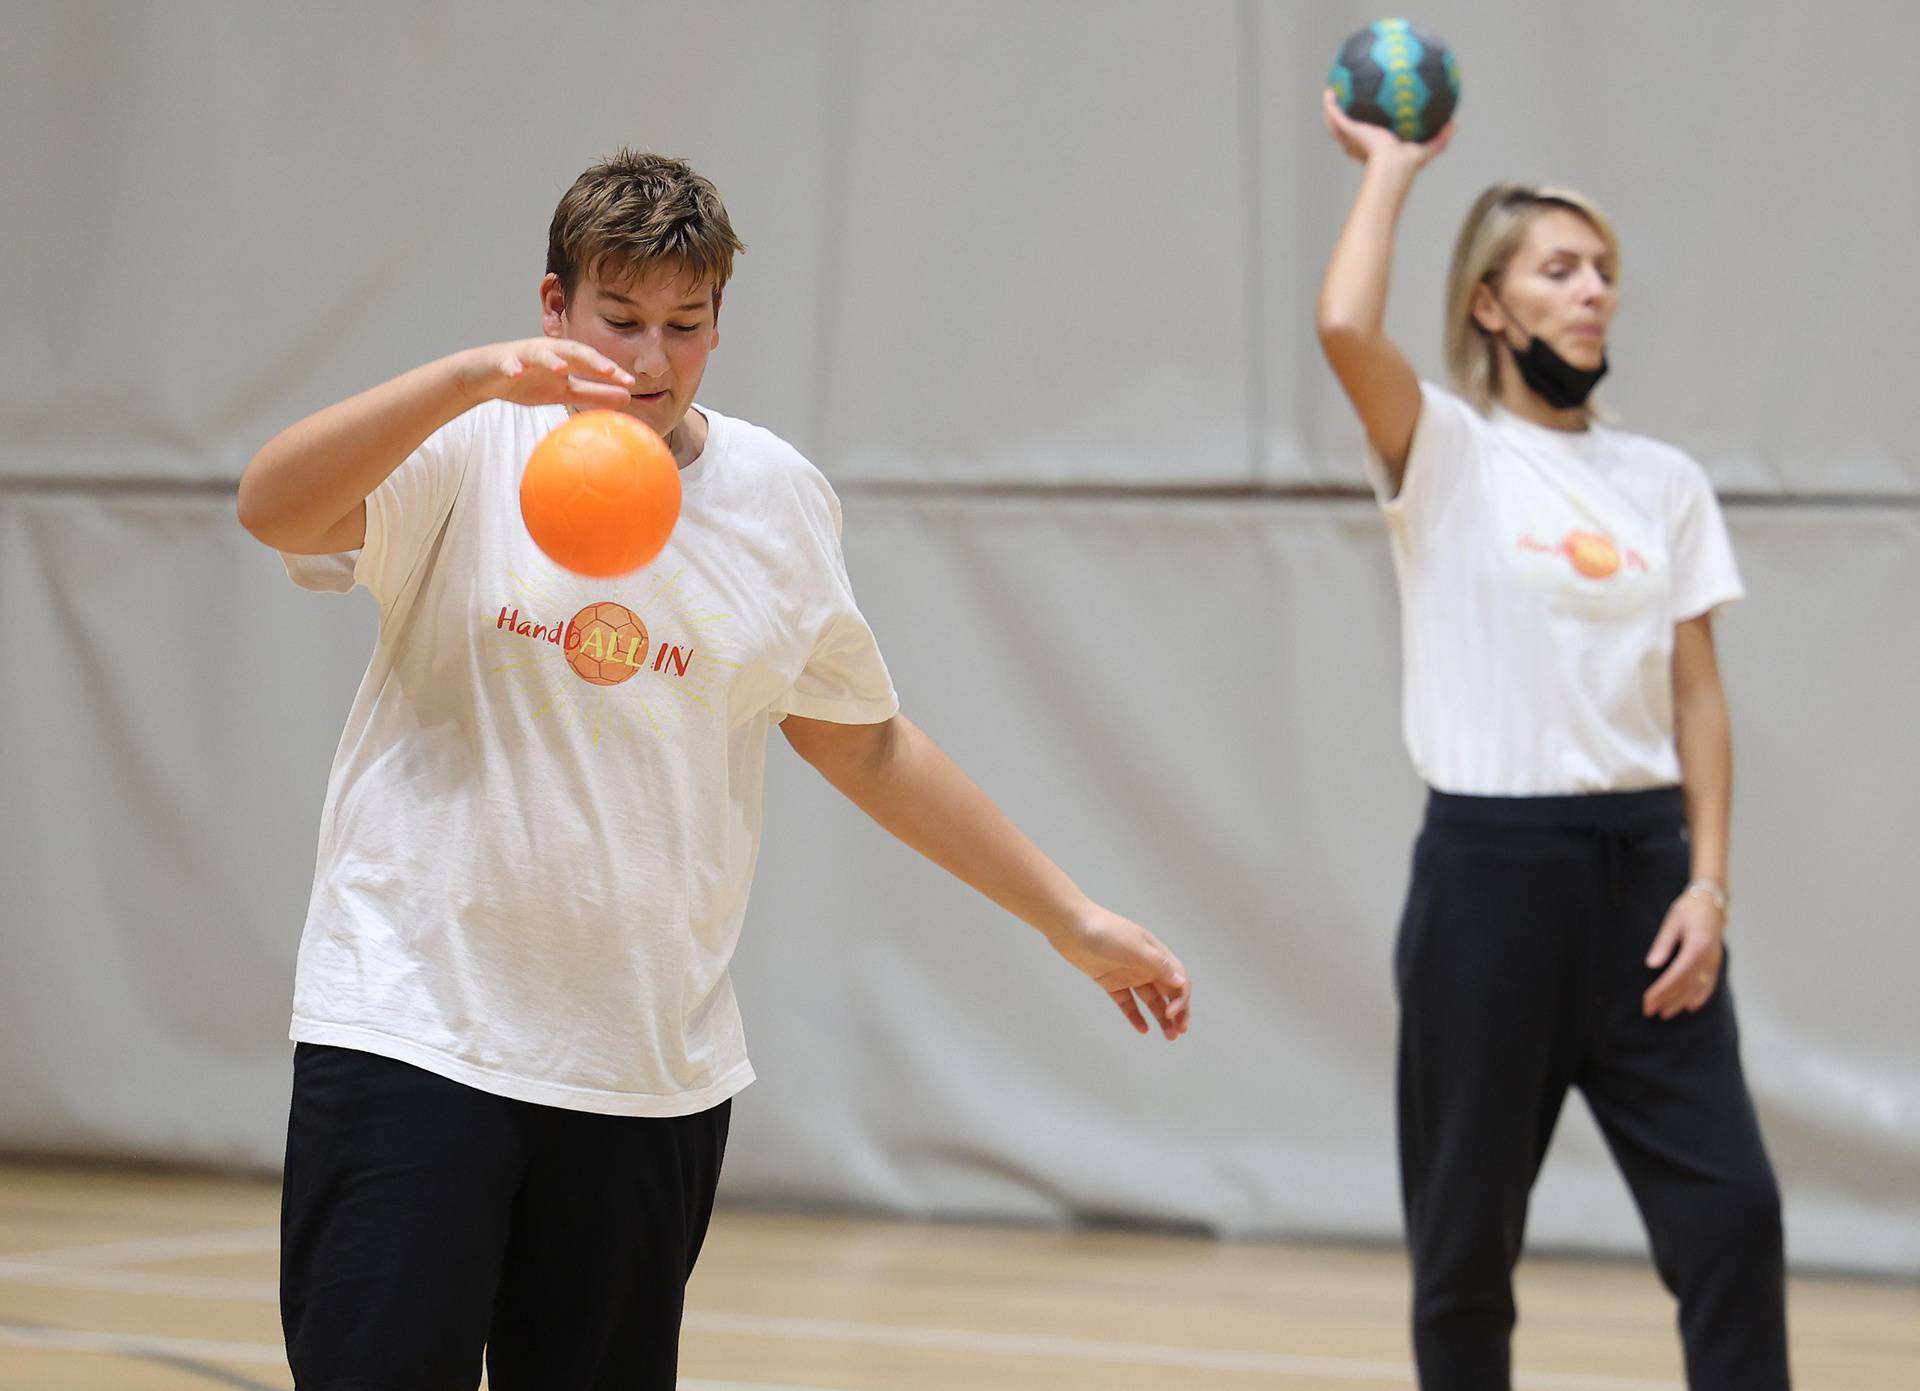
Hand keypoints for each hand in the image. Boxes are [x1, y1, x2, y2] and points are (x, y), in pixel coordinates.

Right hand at [455, 338, 634, 408]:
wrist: (488, 378)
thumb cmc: (529, 381)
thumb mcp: (564, 392)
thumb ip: (594, 394)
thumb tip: (627, 398)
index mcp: (565, 358)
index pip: (592, 362)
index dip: (611, 370)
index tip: (630, 382)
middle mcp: (548, 351)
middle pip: (572, 350)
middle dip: (591, 359)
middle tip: (609, 371)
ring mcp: (524, 354)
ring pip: (540, 353)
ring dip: (551, 359)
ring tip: (563, 369)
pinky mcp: (502, 361)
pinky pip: (507, 363)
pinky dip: (511, 366)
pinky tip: (516, 373)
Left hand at [1047, 906, 1190, 1039]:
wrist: (1070, 927)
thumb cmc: (1104, 932)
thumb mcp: (1135, 948)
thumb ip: (1158, 966)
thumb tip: (1181, 982)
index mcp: (1156, 954)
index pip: (1179, 980)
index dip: (1181, 999)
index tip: (1171, 1013)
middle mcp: (1146, 965)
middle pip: (1169, 992)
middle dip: (1177, 1012)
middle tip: (1179, 1032)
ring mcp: (1129, 974)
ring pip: (1151, 1000)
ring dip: (1161, 1017)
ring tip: (1169, 1037)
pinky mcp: (1111, 982)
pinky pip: (1128, 1003)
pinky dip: (1136, 1016)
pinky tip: (1143, 1029)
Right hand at [1321, 88, 1453, 168]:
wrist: (1392, 166)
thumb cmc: (1407, 164)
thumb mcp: (1428, 149)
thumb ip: (1441, 138)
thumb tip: (1454, 125)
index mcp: (1377, 148)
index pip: (1371, 139)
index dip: (1369, 130)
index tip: (1372, 119)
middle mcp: (1361, 144)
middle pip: (1349, 132)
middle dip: (1346, 121)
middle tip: (1348, 104)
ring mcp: (1352, 138)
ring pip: (1335, 125)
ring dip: (1331, 112)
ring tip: (1331, 95)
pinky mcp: (1348, 131)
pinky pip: (1334, 115)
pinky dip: (1329, 105)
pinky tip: (1329, 91)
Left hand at [1642, 889, 1725, 1019]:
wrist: (1712, 901)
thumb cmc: (1689, 908)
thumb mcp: (1672, 922)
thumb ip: (1663, 944)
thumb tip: (1651, 965)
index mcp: (1697, 947)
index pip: (1676, 976)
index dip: (1661, 992)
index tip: (1647, 1002)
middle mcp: (1708, 958)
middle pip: (1686, 985)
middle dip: (1667, 1000)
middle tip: (1650, 1012)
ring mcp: (1714, 961)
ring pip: (1698, 987)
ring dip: (1681, 1002)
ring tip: (1665, 1013)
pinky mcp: (1716, 961)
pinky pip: (1710, 983)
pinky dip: (1700, 996)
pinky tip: (1690, 1006)